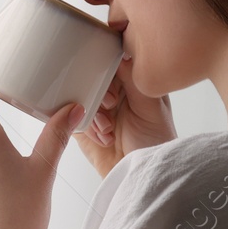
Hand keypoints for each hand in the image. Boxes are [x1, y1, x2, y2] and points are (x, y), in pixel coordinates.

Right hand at [72, 55, 176, 178]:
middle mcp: (113, 93)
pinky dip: (87, 128)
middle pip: (92, 78)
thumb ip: (134, 80)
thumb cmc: (156, 142)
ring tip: (109, 129)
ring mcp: (96, 110)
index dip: (108, 66)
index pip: (113, 61)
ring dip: (95, 114)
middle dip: (100, 93)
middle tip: (110, 105)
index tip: (110, 80)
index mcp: (132, 82)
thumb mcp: (151, 108)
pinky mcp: (83, 128)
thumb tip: (121, 52)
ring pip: (80, 98)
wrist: (142, 176)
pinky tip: (105, 138)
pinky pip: (72, 118)